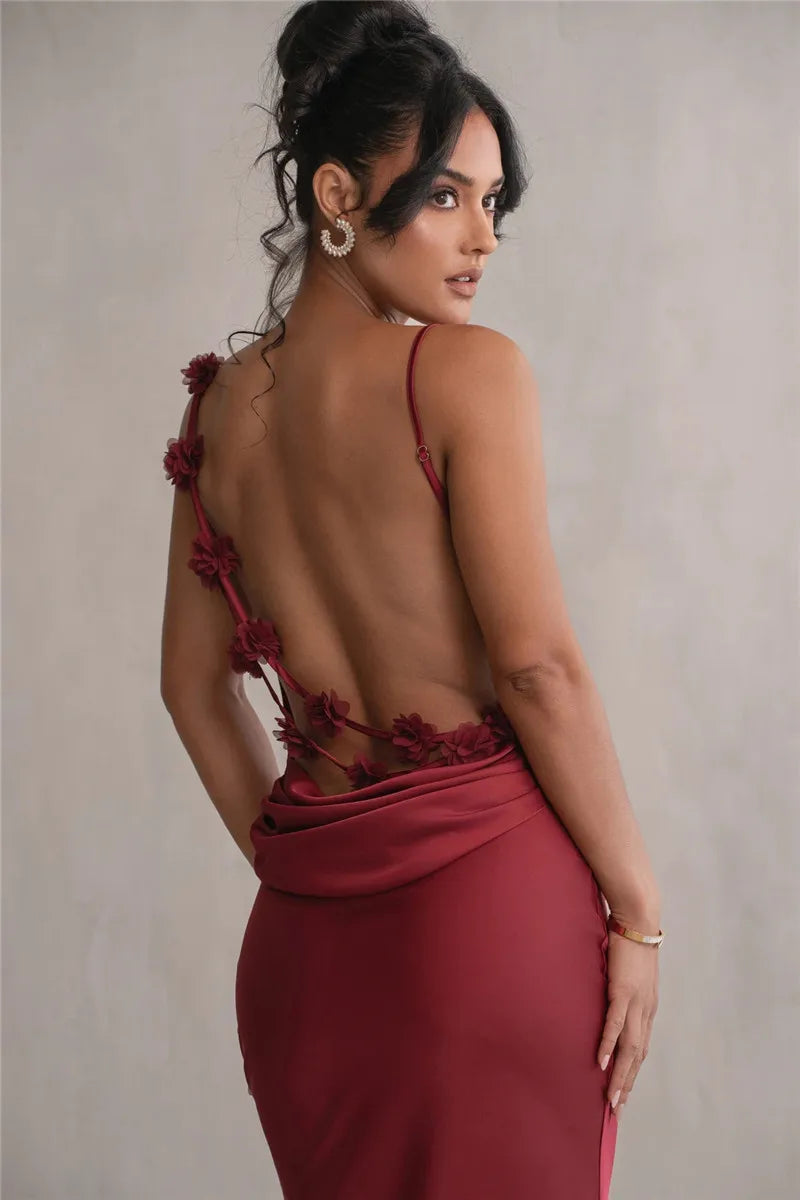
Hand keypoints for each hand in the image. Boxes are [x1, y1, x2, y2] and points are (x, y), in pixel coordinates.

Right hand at [597, 925, 658, 1115]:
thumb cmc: (631, 941)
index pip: (641, 1048)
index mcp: (647, 1007)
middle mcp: (646, 1010)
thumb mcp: (631, 973)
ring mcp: (636, 1002)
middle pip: (637, 1055)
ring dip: (620, 1075)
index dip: (632, 1072)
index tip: (623, 1093)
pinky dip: (608, 1045)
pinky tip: (600, 1062)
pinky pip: (614, 1024)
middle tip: (617, 1108)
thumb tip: (612, 1001)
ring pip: (629, 1047)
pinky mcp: (623, 990)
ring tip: (610, 1097)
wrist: (638, 919)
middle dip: (626, 1083)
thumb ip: (624, 990)